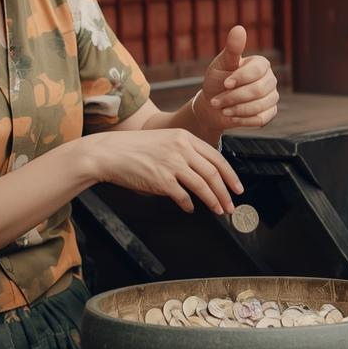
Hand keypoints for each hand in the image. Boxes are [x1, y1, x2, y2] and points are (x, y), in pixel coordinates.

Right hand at [80, 129, 242, 214]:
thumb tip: (204, 175)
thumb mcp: (165, 141)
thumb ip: (185, 153)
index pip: (216, 158)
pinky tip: (190, 208)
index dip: (230, 175)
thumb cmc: (135, 149)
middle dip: (226, 192)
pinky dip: (189, 204)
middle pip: (213, 173)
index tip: (237, 188)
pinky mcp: (161, 180)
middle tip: (231, 206)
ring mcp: (172, 164)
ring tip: (218, 210)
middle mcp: (181, 149)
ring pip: (202, 185)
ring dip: (213, 201)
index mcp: (185, 138)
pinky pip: (182, 196)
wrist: (109, 153)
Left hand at [196, 25, 278, 131]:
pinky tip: (232, 116)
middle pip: (258, 90)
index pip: (257, 70)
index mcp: (261, 64)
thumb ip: (232, 49)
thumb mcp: (221, 64)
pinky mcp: (270, 113)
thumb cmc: (217, 81)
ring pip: (259, 106)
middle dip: (234, 97)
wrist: (213, 105)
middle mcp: (270, 79)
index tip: (225, 83)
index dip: (241, 78)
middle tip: (217, 101)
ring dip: (237, 109)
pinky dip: (243, 120)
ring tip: (223, 108)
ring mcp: (272, 97)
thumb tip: (239, 28)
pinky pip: (261, 119)